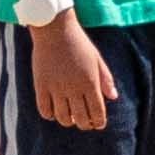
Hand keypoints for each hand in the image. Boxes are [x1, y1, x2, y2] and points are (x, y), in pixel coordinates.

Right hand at [29, 14, 113, 132]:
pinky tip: (54, 112)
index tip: (98, 124)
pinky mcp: (41, 86)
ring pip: (62, 118)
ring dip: (68, 122)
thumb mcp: (97, 59)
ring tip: (70, 118)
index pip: (97, 112)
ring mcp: (56, 88)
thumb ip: (106, 79)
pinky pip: (44, 110)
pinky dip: (50, 115)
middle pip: (81, 119)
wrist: (55, 29)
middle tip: (85, 123)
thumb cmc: (79, 43)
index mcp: (90, 82)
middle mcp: (73, 88)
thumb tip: (113, 98)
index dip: (99, 122)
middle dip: (85, 124)